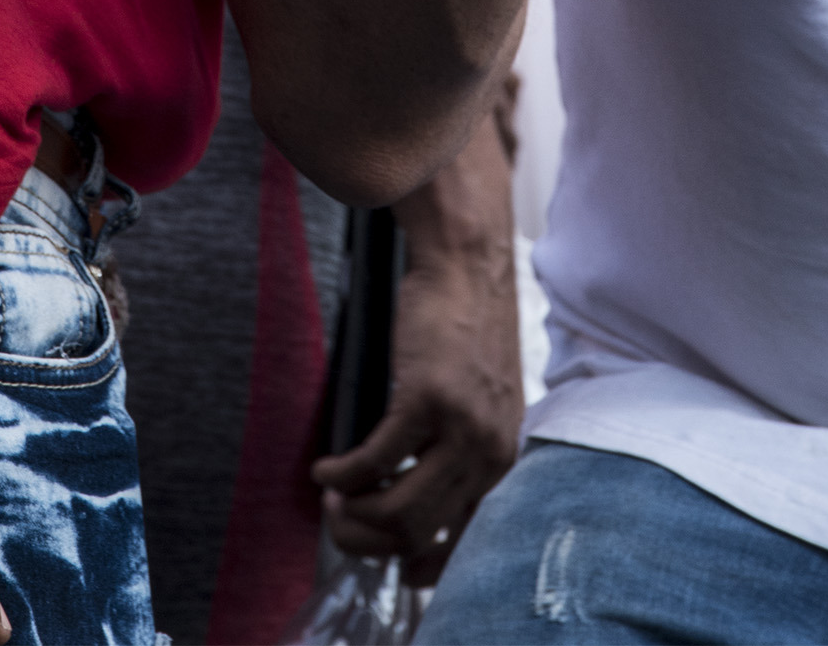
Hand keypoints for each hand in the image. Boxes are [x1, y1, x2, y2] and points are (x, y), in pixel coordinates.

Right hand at [312, 243, 521, 587]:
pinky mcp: (426, 398)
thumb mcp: (482, 400)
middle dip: (369, 541)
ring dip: (352, 514)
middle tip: (340, 523)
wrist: (468, 264)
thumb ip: (462, 447)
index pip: (465, 538)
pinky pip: (374, 461)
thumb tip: (418, 489)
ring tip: (330, 497)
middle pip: (420, 531)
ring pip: (397, 508)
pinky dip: (341, 474)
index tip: (392, 563)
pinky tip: (325, 469)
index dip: (422, 562)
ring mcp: (459, 428)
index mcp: (502, 457)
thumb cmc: (467, 323)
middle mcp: (487, 453)